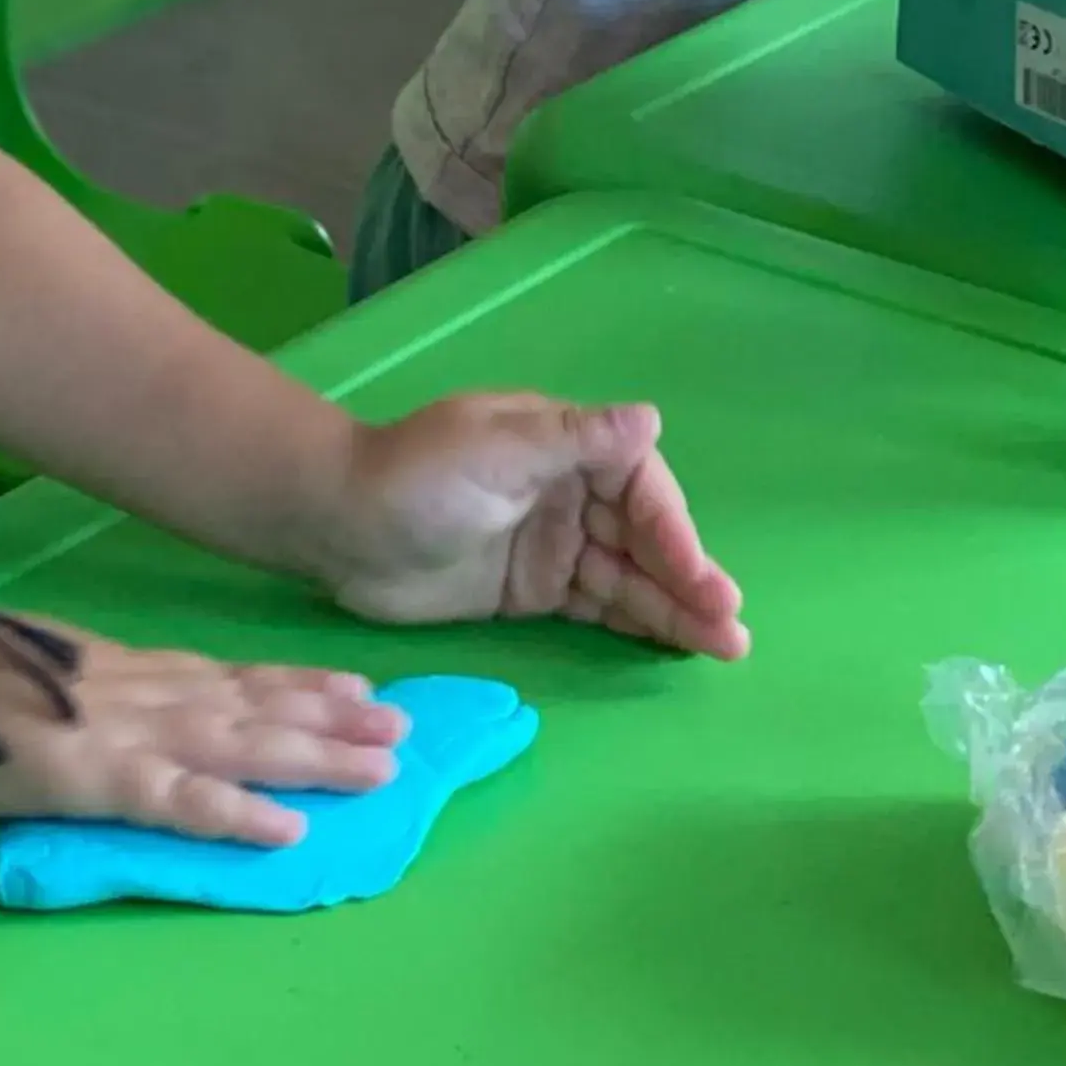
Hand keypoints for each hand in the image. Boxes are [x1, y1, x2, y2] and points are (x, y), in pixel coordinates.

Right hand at [0, 618, 408, 848]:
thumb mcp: (35, 675)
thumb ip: (76, 699)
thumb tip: (88, 717)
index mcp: (126, 672)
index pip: (228, 679)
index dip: (296, 686)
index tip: (357, 688)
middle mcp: (145, 693)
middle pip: (257, 707)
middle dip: (334, 720)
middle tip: (406, 727)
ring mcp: (129, 734)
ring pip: (244, 747)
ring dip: (318, 758)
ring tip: (384, 769)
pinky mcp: (101, 780)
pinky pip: (184, 803)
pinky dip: (239, 817)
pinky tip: (290, 834)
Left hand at [316, 395, 749, 659]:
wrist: (334, 526)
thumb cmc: (413, 476)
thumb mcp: (494, 449)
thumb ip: (574, 441)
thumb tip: (649, 417)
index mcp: (563, 445)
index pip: (640, 487)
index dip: (675, 534)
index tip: (700, 580)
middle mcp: (568, 491)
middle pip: (645, 538)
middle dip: (690, 580)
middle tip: (731, 630)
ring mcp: (552, 543)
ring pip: (629, 578)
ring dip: (676, 610)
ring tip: (725, 647)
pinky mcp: (532, 591)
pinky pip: (598, 609)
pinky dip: (638, 626)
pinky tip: (677, 648)